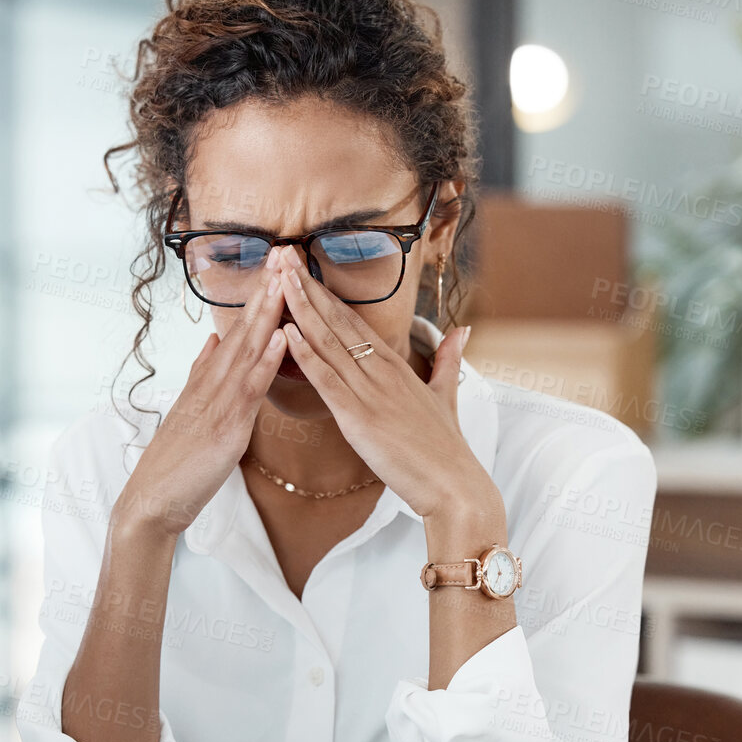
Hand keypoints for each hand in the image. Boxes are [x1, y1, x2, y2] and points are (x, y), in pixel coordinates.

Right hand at [115, 247, 290, 536]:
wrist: (152, 500)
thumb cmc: (176, 463)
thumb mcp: (190, 411)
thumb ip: (203, 374)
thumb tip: (214, 341)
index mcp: (207, 380)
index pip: (238, 331)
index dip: (258, 297)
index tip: (275, 265)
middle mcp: (211, 383)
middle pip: (244, 329)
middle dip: (266, 290)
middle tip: (285, 250)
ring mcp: (217, 402)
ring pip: (247, 349)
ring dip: (269, 312)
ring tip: (286, 277)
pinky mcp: (225, 426)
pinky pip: (249, 387)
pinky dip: (266, 359)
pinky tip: (281, 334)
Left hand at [276, 248, 500, 527]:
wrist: (454, 484)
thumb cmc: (446, 446)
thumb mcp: (448, 394)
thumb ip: (449, 360)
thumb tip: (462, 331)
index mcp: (396, 365)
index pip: (354, 321)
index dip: (326, 295)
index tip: (304, 270)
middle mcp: (381, 370)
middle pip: (338, 321)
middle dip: (308, 288)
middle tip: (282, 257)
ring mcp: (370, 391)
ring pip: (329, 343)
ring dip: (301, 310)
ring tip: (278, 280)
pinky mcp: (359, 417)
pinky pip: (328, 380)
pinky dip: (306, 355)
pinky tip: (287, 332)